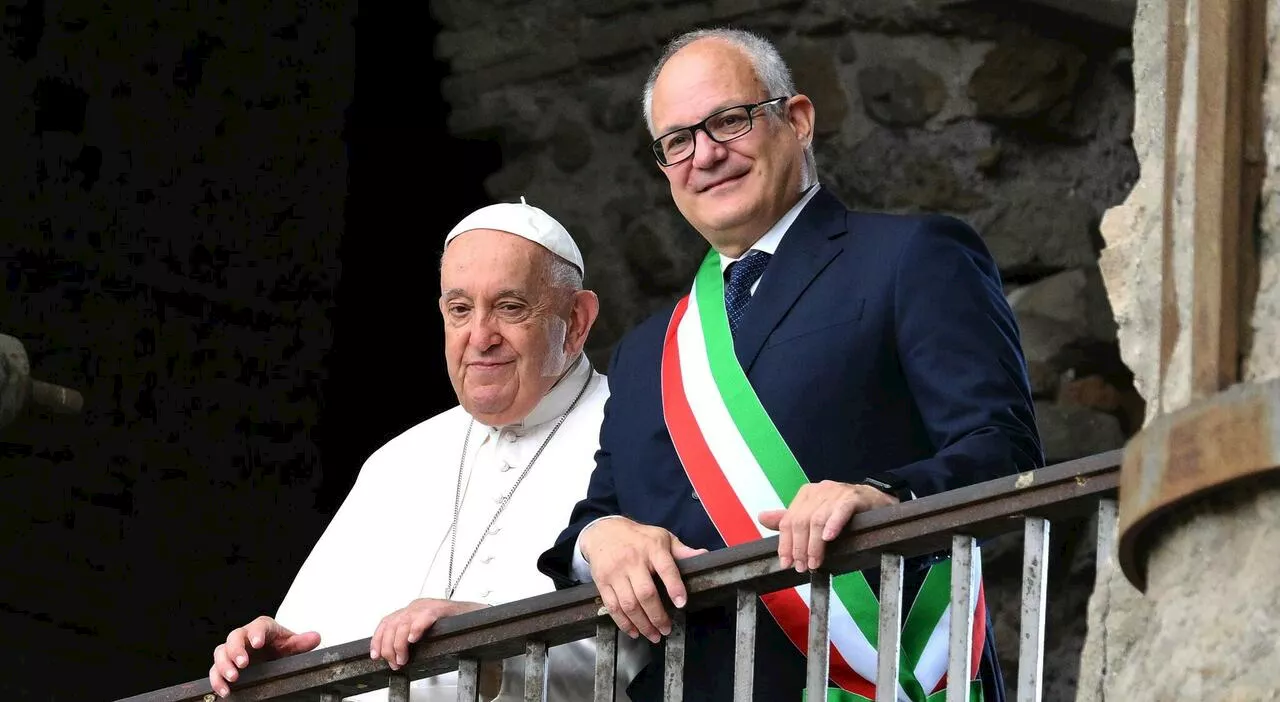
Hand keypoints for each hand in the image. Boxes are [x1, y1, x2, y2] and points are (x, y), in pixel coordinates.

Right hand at [208, 616, 320, 697]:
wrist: (273, 657)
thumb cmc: (281, 647)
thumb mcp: (292, 645)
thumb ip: (302, 643)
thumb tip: (315, 638)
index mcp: (262, 628)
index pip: (258, 626)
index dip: (256, 633)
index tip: (258, 642)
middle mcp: (245, 637)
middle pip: (234, 637)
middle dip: (236, 650)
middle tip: (243, 663)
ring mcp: (233, 651)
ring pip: (221, 652)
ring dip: (224, 665)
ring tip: (234, 678)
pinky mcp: (226, 665)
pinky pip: (215, 670)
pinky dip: (217, 680)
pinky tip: (225, 690)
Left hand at [370, 598, 486, 670]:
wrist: (475, 615)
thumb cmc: (451, 624)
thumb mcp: (426, 630)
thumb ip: (410, 636)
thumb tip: (394, 655)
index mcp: (411, 611)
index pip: (387, 622)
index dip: (378, 639)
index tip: (375, 655)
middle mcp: (416, 606)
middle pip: (393, 624)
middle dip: (389, 647)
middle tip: (394, 662)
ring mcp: (428, 606)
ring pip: (404, 623)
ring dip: (400, 644)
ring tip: (403, 658)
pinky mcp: (441, 608)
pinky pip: (425, 616)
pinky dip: (417, 628)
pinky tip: (413, 638)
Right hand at [580, 517, 706, 643]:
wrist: (603, 531)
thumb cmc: (638, 537)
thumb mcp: (662, 537)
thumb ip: (681, 550)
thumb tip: (704, 556)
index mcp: (653, 548)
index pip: (666, 568)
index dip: (674, 587)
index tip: (681, 603)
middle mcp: (633, 560)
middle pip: (645, 593)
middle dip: (657, 616)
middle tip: (666, 629)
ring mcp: (616, 572)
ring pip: (629, 604)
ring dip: (642, 624)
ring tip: (654, 635)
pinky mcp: (602, 582)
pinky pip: (612, 607)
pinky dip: (623, 623)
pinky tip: (634, 631)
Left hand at [758, 481, 897, 572]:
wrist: (876, 501)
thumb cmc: (843, 512)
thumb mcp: (815, 516)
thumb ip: (790, 520)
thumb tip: (762, 517)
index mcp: (806, 494)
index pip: (788, 520)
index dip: (785, 543)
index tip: (786, 563)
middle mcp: (818, 490)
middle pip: (801, 521)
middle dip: (799, 548)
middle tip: (802, 567)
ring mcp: (836, 492)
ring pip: (818, 519)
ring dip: (815, 544)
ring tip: (815, 563)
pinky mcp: (854, 497)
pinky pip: (841, 510)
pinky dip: (833, 524)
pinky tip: (829, 538)